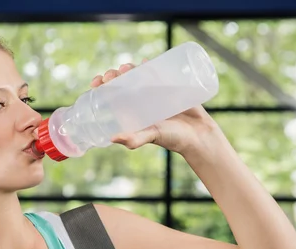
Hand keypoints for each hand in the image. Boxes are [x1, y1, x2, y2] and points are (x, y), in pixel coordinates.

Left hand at [90, 61, 223, 156]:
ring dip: (129, 69)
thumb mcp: (151, 136)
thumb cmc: (173, 139)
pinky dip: (150, 66)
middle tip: (113, 74)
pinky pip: (157, 73)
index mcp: (131, 113)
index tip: (96, 82)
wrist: (199, 134)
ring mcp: (153, 94)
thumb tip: (112, 138)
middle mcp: (140, 103)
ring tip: (127, 67)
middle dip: (114, 76)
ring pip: (137, 76)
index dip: (101, 88)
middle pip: (121, 84)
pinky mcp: (168, 88)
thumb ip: (134, 139)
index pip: (110, 97)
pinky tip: (146, 61)